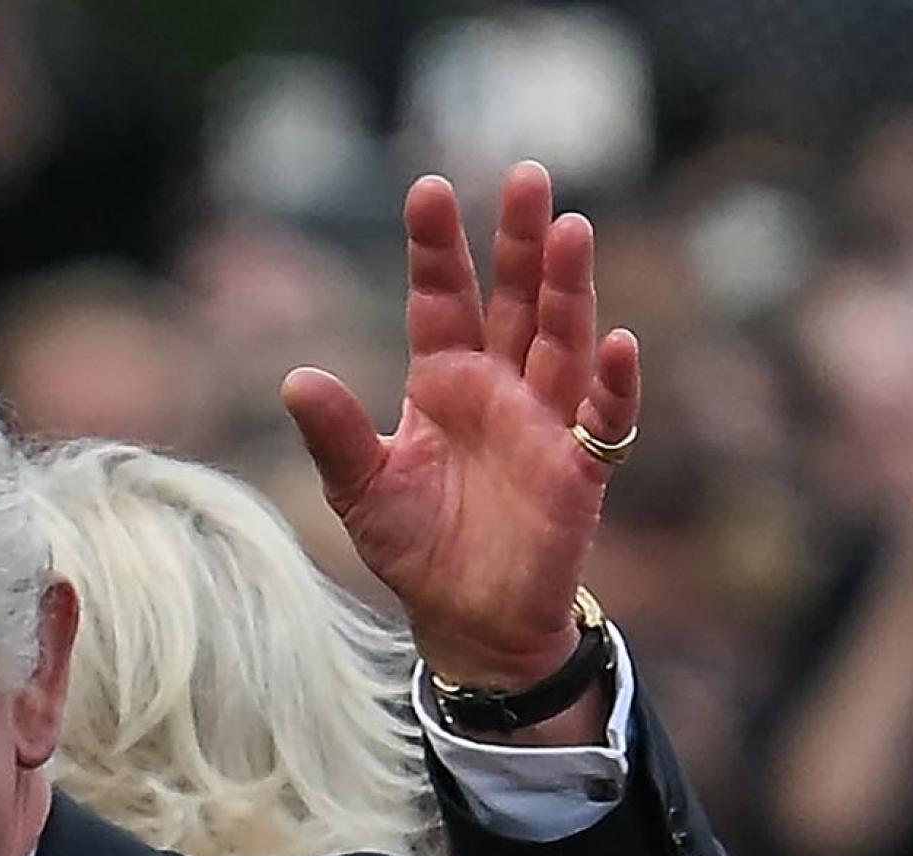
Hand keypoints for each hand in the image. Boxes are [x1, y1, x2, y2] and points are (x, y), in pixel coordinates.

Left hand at [281, 162, 638, 691]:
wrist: (467, 623)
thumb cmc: (416, 549)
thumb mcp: (361, 491)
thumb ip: (336, 437)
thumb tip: (295, 379)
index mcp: (443, 382)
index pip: (441, 300)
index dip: (437, 248)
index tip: (428, 189)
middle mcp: (499, 389)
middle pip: (515, 300)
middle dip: (519, 241)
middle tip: (526, 175)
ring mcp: (545, 424)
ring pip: (562, 341)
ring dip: (569, 289)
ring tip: (571, 230)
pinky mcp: (580, 472)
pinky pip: (604, 420)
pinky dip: (612, 385)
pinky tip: (616, 343)